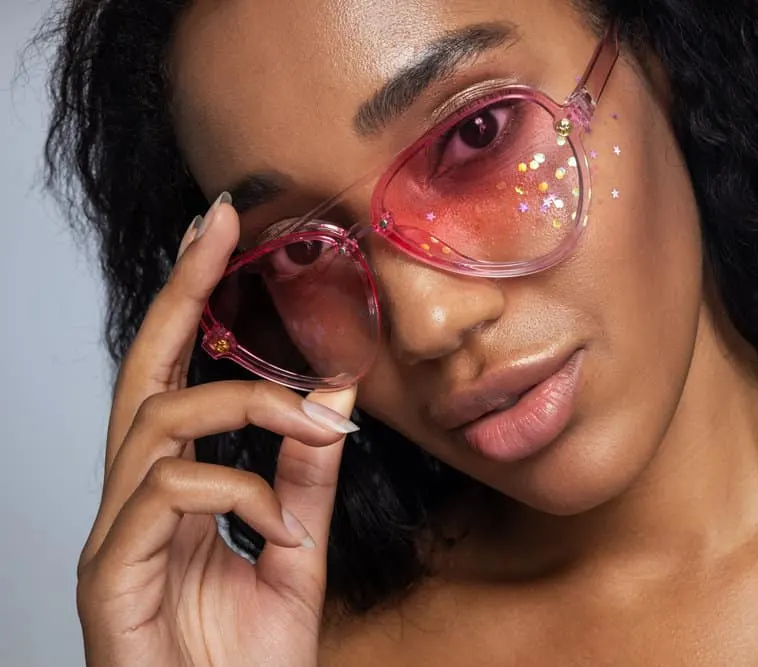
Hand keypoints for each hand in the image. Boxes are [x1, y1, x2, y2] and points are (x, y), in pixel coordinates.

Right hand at [76, 196, 357, 665]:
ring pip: (157, 422)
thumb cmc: (247, 661)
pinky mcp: (111, 578)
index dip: (191, 301)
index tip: (220, 232)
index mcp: (176, 490)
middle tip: (218, 228)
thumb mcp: (296, 551)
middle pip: (142, 374)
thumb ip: (306, 476)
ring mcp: (118, 538)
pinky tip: (283, 530)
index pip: (177, 376)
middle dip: (178, 294)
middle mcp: (137, 501)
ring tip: (314, 430)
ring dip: (248, 409)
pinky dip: (239, 493)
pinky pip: (165, 495)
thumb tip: (330, 395)